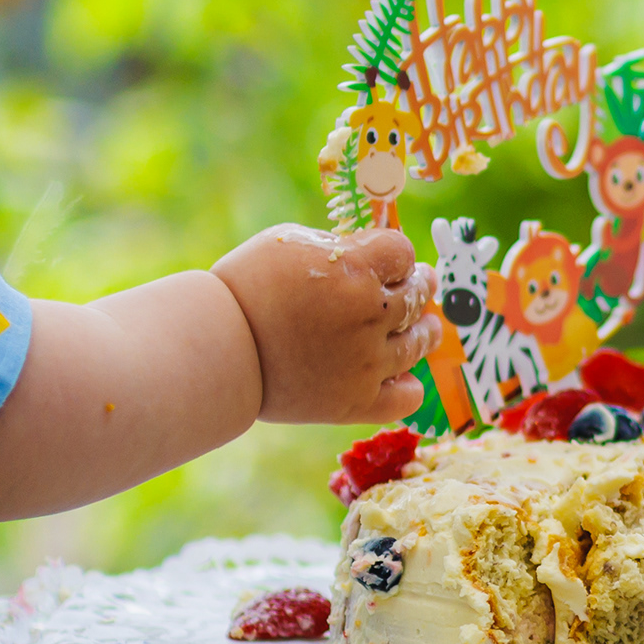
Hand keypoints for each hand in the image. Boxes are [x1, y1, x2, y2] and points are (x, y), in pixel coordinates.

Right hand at [216, 223, 438, 424]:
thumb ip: (338, 246)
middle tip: (420, 284)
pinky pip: (406, 398)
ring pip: (419, 344)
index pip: (404, 253)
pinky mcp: (356, 401)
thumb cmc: (245, 288)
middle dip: (420, 286)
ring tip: (426, 327)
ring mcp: (366, 362)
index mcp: (355, 269)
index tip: (391, 260)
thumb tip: (370, 252)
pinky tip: (403, 376)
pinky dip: (409, 385)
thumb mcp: (289, 242)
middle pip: (419, 295)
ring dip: (426, 331)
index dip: (398, 255)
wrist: (218, 349)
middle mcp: (369, 315)